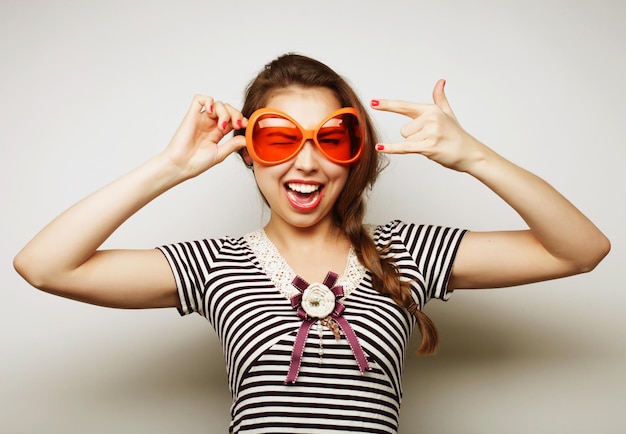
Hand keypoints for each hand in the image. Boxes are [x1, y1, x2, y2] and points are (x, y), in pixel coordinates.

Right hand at [162, 95, 246, 178]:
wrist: (181, 166)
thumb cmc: (197, 163)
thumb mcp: (220, 154)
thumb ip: (233, 145)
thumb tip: (247, 138)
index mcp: (218, 132)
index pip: (233, 118)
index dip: (241, 119)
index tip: (246, 126)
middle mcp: (211, 124)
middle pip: (228, 108)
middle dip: (235, 114)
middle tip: (236, 125)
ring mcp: (201, 119)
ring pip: (217, 103)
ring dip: (224, 112)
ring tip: (221, 126)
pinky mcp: (192, 115)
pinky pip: (199, 99)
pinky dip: (208, 101)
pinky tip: (210, 112)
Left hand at [371, 79, 485, 171]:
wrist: (471, 153)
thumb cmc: (457, 135)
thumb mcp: (448, 114)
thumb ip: (440, 98)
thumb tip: (440, 81)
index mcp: (431, 110)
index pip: (404, 106)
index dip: (387, 105)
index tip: (372, 102)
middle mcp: (430, 118)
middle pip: (403, 130)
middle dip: (414, 138)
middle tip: (431, 139)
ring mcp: (430, 132)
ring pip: (406, 140)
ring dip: (417, 146)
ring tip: (433, 145)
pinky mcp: (429, 146)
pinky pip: (404, 147)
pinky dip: (391, 148)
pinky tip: (380, 147)